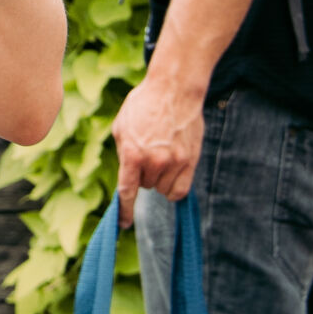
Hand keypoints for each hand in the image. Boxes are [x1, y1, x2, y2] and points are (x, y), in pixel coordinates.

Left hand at [112, 70, 206, 223]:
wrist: (174, 89)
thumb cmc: (143, 105)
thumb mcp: (121, 125)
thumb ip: (123, 152)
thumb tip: (128, 175)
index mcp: (132, 153)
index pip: (127, 191)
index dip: (125, 211)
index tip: (124, 224)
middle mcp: (153, 161)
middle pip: (146, 186)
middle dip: (143, 174)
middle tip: (147, 151)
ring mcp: (174, 163)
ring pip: (162, 189)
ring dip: (159, 178)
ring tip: (161, 154)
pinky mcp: (190, 161)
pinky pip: (180, 191)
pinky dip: (174, 186)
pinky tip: (172, 172)